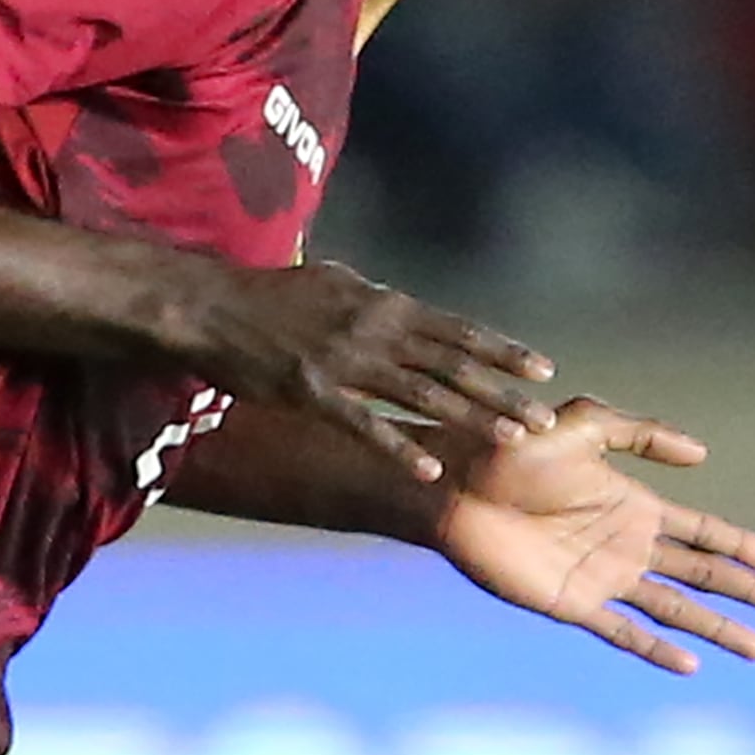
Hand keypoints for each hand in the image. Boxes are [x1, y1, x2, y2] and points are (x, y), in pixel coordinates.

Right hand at [158, 260, 559, 482]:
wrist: (209, 305)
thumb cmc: (269, 296)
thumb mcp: (333, 285)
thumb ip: (374, 303)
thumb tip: (405, 310)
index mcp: (382, 303)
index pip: (456, 329)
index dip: (503, 351)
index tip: (543, 370)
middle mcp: (374, 329)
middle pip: (453, 365)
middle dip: (503, 394)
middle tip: (545, 421)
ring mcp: (345, 361)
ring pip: (423, 394)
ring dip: (472, 419)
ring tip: (512, 443)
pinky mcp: (313, 392)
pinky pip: (366, 425)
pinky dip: (401, 448)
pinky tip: (432, 470)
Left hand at [435, 397, 754, 674]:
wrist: (454, 483)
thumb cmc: (511, 446)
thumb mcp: (583, 423)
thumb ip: (641, 433)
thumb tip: (702, 455)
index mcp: (633, 504)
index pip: (702, 531)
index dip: (741, 546)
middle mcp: (624, 545)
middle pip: (701, 574)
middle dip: (747, 592)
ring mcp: (601, 578)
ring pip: (675, 609)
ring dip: (717, 628)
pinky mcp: (572, 604)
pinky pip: (623, 632)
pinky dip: (656, 649)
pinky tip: (689, 665)